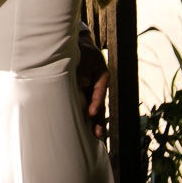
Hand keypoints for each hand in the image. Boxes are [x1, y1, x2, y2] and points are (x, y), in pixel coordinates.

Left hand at [76, 21, 108, 139]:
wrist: (79, 46)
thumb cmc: (83, 50)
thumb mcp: (87, 56)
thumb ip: (85, 68)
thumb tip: (83, 83)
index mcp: (102, 76)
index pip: (100, 91)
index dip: (96, 102)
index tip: (92, 112)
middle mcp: (99, 87)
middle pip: (101, 105)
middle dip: (99, 119)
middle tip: (98, 133)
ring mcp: (93, 92)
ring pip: (96, 109)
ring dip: (96, 122)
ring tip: (97, 136)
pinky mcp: (86, 95)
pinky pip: (88, 107)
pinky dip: (88, 118)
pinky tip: (87, 131)